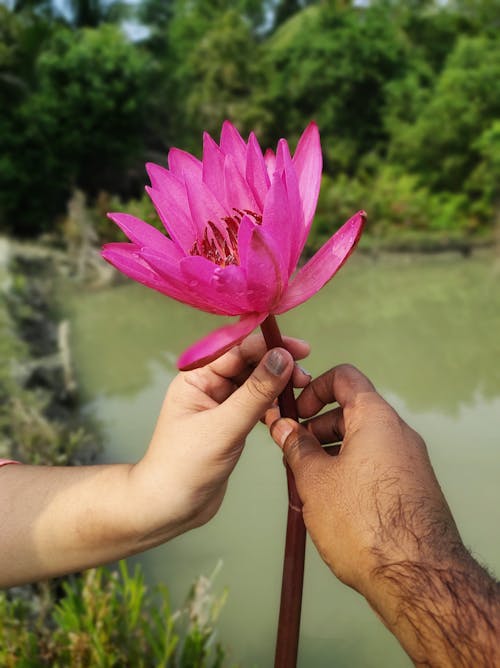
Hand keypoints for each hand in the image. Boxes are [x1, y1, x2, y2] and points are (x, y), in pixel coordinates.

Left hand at [129, 335, 310, 545]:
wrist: (171, 507)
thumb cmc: (184, 466)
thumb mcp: (224, 427)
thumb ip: (255, 392)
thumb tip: (282, 358)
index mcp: (196, 376)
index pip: (236, 349)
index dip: (268, 345)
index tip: (299, 349)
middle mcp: (208, 385)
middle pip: (249, 363)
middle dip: (278, 366)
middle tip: (304, 378)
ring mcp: (220, 404)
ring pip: (256, 384)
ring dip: (278, 387)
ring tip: (299, 396)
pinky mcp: (231, 423)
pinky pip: (258, 404)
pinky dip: (273, 406)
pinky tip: (285, 415)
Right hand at [268, 364, 499, 665]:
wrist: (416, 575)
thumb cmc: (363, 522)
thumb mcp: (315, 479)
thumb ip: (297, 447)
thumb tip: (286, 429)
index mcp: (375, 418)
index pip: (344, 377)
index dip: (314, 387)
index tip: (296, 412)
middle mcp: (397, 432)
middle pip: (351, 412)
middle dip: (317, 428)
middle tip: (291, 453)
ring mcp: (409, 460)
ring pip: (362, 441)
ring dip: (330, 453)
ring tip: (305, 484)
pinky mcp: (413, 486)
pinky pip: (375, 464)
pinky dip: (349, 471)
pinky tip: (330, 503)